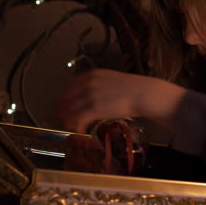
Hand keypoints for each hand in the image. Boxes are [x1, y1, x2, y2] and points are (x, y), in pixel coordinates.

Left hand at [57, 69, 186, 132]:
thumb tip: (93, 95)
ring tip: (72, 127)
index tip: (64, 105)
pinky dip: (77, 126)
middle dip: (63, 110)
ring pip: (70, 110)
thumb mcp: (111, 79)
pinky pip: (78, 119)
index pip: (69, 86)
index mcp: (91, 75)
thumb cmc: (132, 88)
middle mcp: (87, 84)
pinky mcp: (94, 108)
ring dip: (69, 120)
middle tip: (64, 119)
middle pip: (66, 98)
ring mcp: (89, 96)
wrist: (142, 93)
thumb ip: (99, 84)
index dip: (64, 97)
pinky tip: (81, 131)